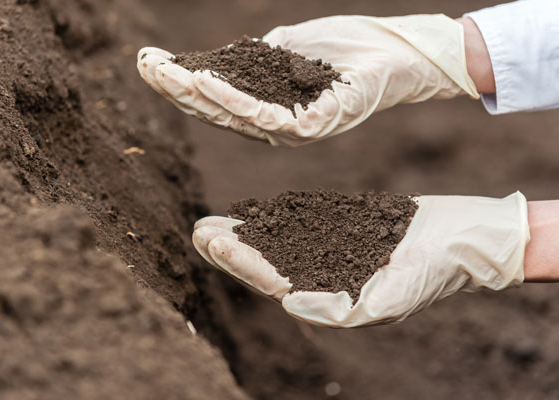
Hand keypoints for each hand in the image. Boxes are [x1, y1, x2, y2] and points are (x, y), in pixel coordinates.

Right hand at [138, 14, 478, 146]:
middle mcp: (275, 128)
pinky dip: (234, 99)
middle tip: (144, 64)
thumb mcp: (285, 52)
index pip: (213, 100)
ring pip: (234, 118)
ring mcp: (294, 131)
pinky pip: (267, 118)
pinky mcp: (315, 126)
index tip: (147, 60)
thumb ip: (251, 62)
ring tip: (164, 71)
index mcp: (266, 110)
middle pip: (216, 112)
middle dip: (176, 87)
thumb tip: (215, 62)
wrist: (398, 51)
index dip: (178, 82)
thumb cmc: (345, 49)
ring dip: (195, 94)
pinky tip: (207, 79)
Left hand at [192, 193, 528, 326]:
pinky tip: (248, 212)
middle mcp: (326, 280)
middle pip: (269, 267)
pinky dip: (272, 221)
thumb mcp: (394, 293)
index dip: (244, 264)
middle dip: (232, 251)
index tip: (215, 241)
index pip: (277, 283)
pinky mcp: (340, 233)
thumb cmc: (437, 268)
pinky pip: (299, 228)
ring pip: (277, 247)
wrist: (466, 238)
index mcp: (332, 300)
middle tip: (197, 230)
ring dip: (244, 236)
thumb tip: (292, 305)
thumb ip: (344, 309)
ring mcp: (332, 256)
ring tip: (210, 222)